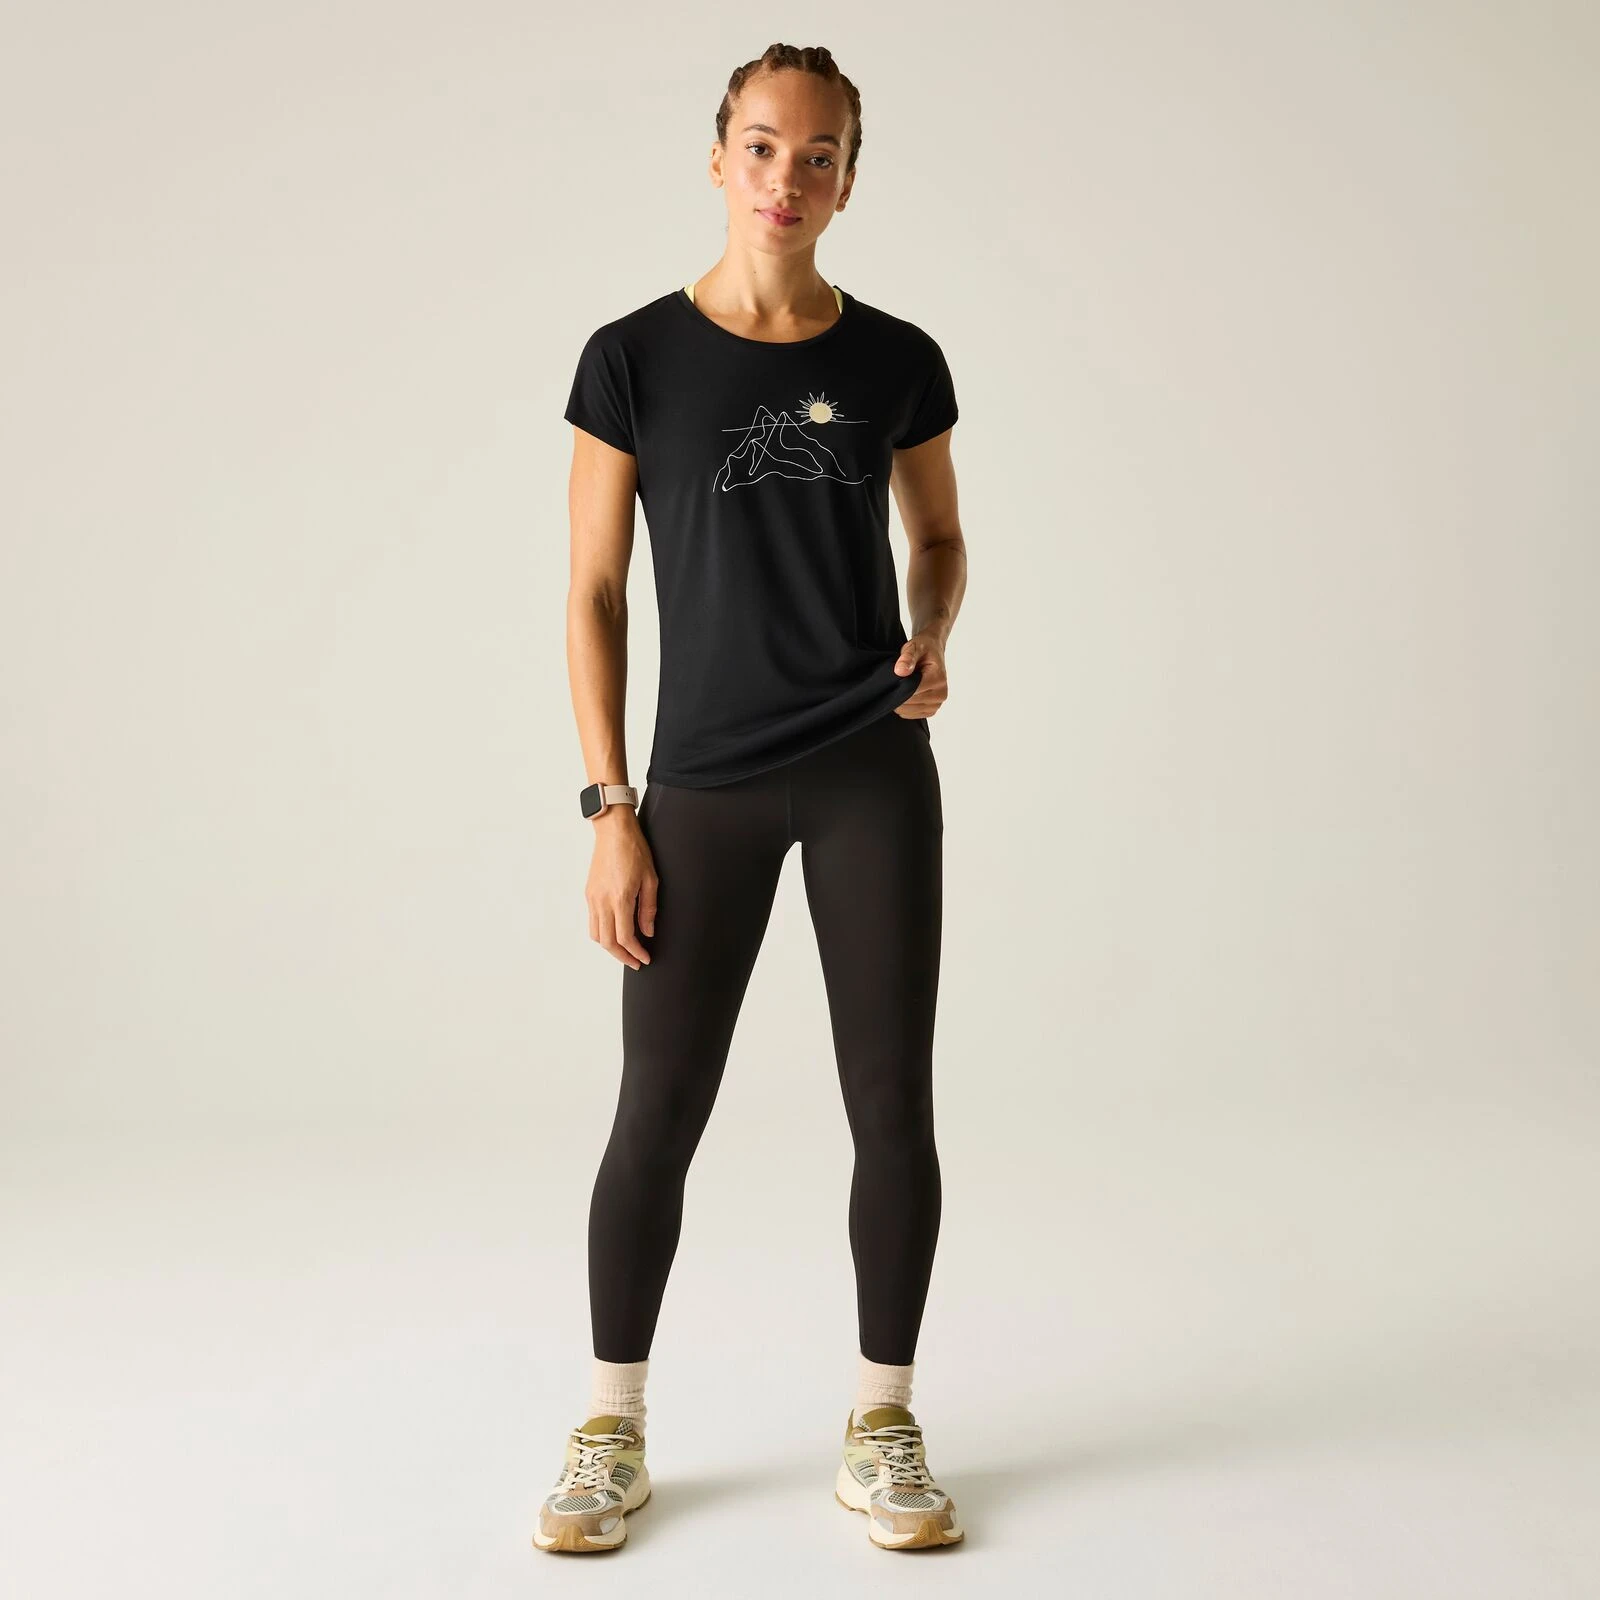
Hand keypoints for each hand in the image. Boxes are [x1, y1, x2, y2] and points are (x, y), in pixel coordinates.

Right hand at [586, 808, 657, 969]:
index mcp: (620, 898)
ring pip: (596, 935)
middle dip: (622, 957)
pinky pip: (592, 921)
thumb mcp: (651, 879)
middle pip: (607, 942)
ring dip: (610, 947)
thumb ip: (648, 909)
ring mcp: (593, 898)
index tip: (646, 958)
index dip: (636, 953)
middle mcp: (602, 901)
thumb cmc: (635, 850)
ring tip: (625, 951)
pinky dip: (602, 933)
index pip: (625, 937)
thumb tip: (647, 933)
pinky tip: (615, 932)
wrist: (613, 831)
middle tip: (636, 962)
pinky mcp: (589, 893)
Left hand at [891, 632, 947, 718]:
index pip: (912, 691)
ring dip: (901, 701)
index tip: (893, 678)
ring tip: (903, 686)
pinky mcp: (932, 709)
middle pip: (910, 703)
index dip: (898, 687)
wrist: (933, 650)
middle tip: (897, 681)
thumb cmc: (924, 648)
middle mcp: (941, 693)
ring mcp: (937, 703)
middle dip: (898, 694)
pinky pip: (912, 715)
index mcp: (938, 678)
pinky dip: (905, 707)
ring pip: (909, 711)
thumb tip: (900, 671)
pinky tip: (905, 695)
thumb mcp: (914, 646)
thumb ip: (907, 657)